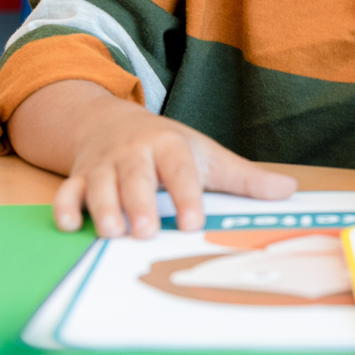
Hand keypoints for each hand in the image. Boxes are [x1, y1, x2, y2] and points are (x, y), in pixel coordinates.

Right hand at [49, 102, 294, 239]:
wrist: (111, 121)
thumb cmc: (168, 147)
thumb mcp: (207, 155)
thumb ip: (244, 178)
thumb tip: (289, 190)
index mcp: (170, 146)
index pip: (180, 169)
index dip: (186, 194)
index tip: (193, 221)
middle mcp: (134, 154)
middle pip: (136, 176)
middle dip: (140, 203)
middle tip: (146, 231)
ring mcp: (104, 166)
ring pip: (100, 184)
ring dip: (103, 207)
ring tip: (111, 232)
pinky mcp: (80, 178)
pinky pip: (67, 190)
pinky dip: (65, 206)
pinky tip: (69, 224)